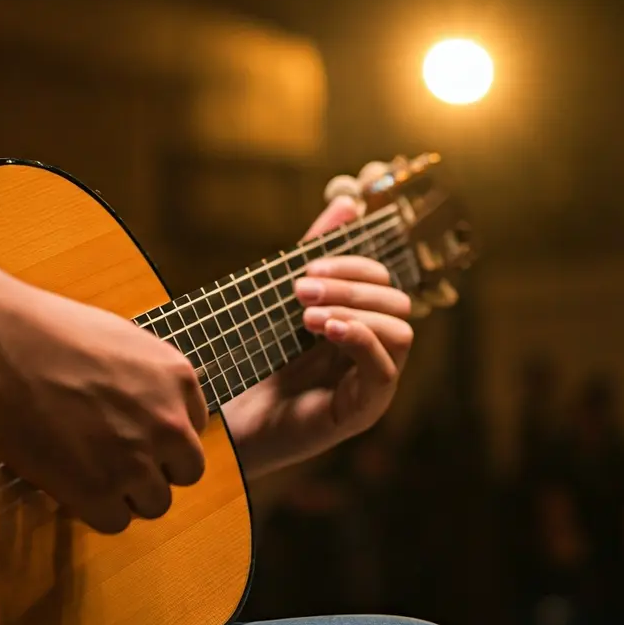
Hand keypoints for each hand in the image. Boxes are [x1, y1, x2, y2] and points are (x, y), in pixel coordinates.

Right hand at [0, 209, 207, 535]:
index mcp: (178, 378)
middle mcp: (169, 422)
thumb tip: (147, 407)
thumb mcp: (119, 341)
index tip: (132, 433)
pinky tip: (69, 484)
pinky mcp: (98, 491)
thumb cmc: (44, 333)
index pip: (193, 428)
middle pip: (185, 470)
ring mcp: (136, 460)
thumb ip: (146, 379)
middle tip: (115, 459)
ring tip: (87, 470)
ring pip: (154, 502)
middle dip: (155, 469)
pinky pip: (115, 522)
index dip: (160, 435)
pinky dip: (93, 510)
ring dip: (125, 494)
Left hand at [223, 162, 413, 477]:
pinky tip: (326, 330)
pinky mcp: (362, 411)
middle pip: (397, 301)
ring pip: (401, 332)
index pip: (383, 280)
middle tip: (300, 289)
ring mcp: (371, 384)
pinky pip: (384, 370)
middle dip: (351, 287)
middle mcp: (373, 352)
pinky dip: (361, 340)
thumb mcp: (281, 301)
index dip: (353, 265)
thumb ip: (314, 256)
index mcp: (358, 323)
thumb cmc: (252, 363)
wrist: (222, 422)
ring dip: (357, 312)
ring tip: (307, 315)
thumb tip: (348, 202)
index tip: (307, 267)